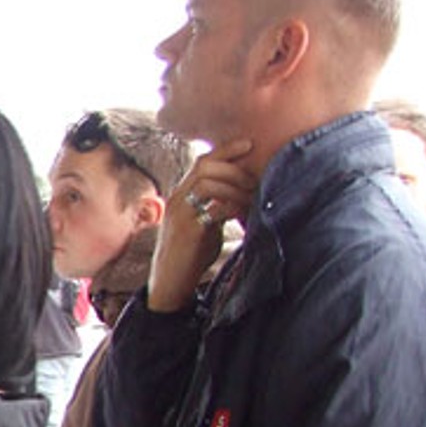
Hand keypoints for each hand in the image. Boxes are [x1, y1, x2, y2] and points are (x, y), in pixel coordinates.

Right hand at [148, 139, 258, 312]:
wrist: (170, 282)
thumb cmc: (191, 254)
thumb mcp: (205, 223)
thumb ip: (217, 205)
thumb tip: (244, 193)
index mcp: (181, 195)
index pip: (202, 161)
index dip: (226, 149)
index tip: (249, 144)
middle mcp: (177, 199)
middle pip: (205, 166)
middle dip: (235, 167)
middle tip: (254, 178)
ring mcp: (180, 214)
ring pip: (207, 183)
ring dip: (235, 186)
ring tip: (251, 197)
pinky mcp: (187, 230)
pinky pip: (212, 208)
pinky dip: (232, 206)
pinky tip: (243, 212)